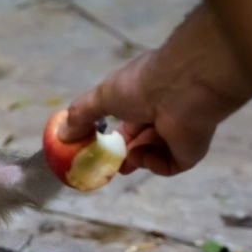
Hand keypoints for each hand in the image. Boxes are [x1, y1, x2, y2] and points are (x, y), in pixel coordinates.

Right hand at [60, 51, 219, 176]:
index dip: (115, 136)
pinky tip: (145, 152)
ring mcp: (180, 134)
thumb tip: (62, 134)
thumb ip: (81, 115)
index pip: (131, 121)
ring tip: (129, 155)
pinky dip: (153, 163)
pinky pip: (168, 166)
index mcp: (147, 97)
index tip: (98, 148)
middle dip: (125, 153)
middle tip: (110, 164)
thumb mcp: (102, 97)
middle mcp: (165, 113)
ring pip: (154, 154)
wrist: (180, 90)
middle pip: (142, 140)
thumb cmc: (141, 85)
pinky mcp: (190, 152)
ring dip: (137, 156)